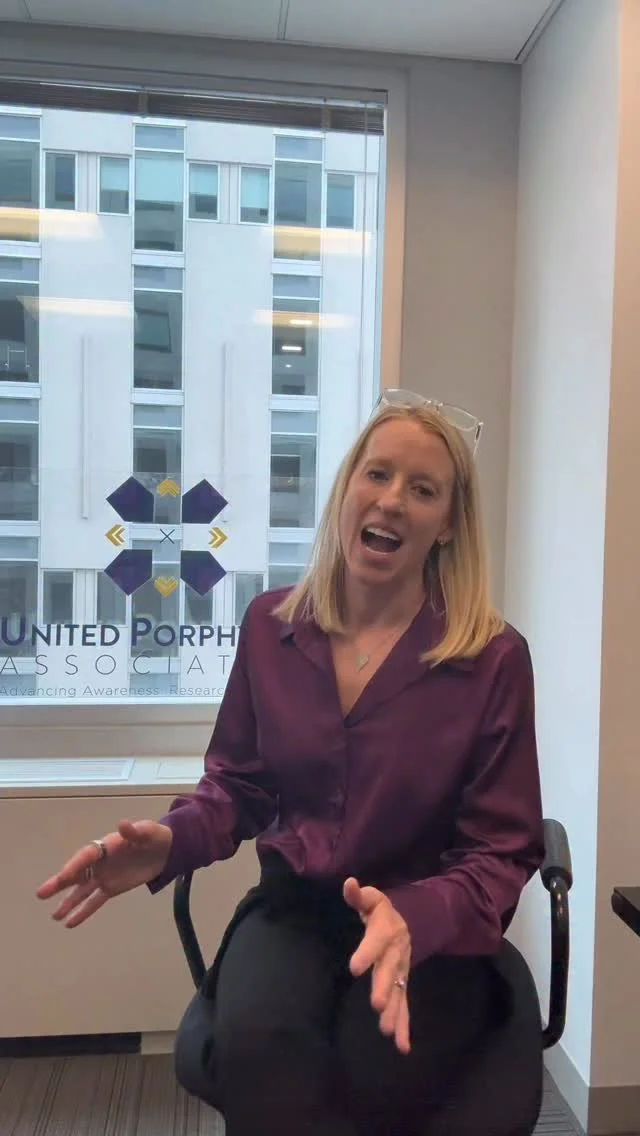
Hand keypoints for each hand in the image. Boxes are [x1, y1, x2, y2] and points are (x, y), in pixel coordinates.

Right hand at [36, 819, 172, 928]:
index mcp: (106, 846)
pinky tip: (69, 923)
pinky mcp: (111, 888)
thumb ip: (135, 831)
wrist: (166, 850)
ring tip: (54, 916)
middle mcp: (100, 862)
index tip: (64, 877)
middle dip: (60, 883)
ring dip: (68, 902)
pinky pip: (94, 901)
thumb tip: (123, 824)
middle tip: (41, 894)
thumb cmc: (155, 837)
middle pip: (77, 873)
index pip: (87, 856)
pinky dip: (83, 912)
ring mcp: (104, 876)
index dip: (75, 865)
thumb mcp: (148, 832)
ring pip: (82, 890)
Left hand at [343, 877, 411, 1053]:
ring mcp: (401, 972)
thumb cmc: (382, 911)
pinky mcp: (402, 986)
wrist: (411, 923)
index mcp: (385, 932)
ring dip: (394, 1012)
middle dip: (384, 987)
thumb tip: (348, 882)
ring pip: (399, 993)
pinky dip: (404, 1026)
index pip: (376, 942)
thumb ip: (358, 895)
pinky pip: (405, 1006)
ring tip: (387, 1031)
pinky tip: (402, 1047)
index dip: (366, 953)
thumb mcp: (372, 899)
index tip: (355, 968)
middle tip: (377, 1005)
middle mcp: (396, 954)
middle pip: (390, 971)